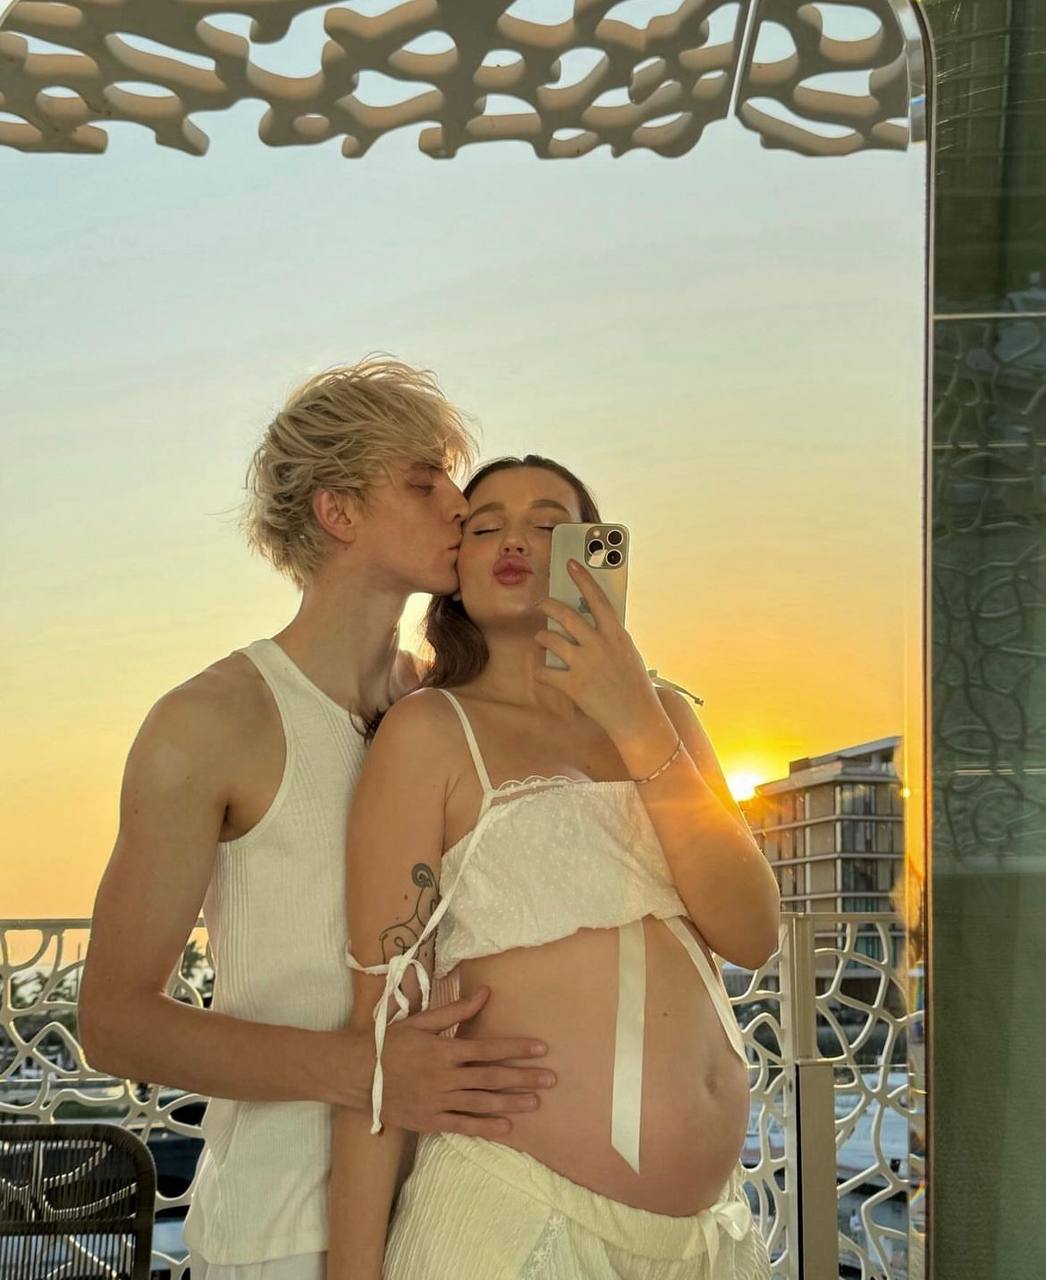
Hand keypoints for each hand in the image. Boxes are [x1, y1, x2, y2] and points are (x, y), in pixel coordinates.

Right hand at [379, 987, 556, 1136]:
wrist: (355, 1073)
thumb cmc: (389, 1042)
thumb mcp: (421, 1021)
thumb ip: (455, 1011)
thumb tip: (485, 993)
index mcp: (444, 1049)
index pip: (488, 1048)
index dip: (516, 1048)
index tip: (541, 1048)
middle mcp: (445, 1076)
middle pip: (492, 1077)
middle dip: (524, 1078)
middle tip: (551, 1079)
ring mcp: (438, 1100)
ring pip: (482, 1103)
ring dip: (511, 1102)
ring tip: (535, 1102)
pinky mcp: (429, 1120)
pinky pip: (462, 1124)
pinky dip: (485, 1127)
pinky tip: (506, 1127)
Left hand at [534, 559, 668, 745]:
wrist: (637, 717)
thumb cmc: (635, 686)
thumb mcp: (628, 654)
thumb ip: (610, 638)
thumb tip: (592, 625)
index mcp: (616, 634)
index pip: (597, 598)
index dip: (583, 578)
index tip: (571, 564)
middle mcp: (599, 644)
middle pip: (566, 615)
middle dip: (549, 606)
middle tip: (543, 604)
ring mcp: (584, 663)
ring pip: (550, 639)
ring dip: (542, 637)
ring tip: (541, 638)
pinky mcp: (572, 684)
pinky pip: (545, 672)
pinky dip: (541, 672)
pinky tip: (542, 672)